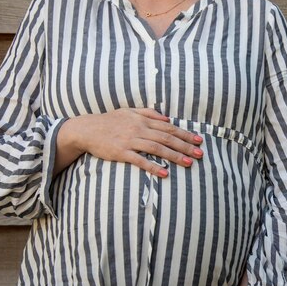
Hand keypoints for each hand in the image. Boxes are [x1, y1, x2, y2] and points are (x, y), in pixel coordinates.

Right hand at [55, 107, 203, 176]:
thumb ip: (149, 114)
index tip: (198, 141)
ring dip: (174, 156)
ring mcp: (130, 140)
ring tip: (188, 164)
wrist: (86, 129)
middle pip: (167, 138)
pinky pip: (140, 160)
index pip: (169, 127)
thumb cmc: (109, 121)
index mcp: (142, 120)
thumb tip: (167, 119)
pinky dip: (153, 166)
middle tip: (200, 154)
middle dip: (185, 146)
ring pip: (157, 148)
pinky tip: (164, 173)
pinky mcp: (121, 152)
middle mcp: (139, 129)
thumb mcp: (129, 112)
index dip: (185, 134)